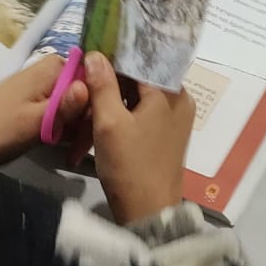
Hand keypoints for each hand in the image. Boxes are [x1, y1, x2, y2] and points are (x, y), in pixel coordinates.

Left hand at [0, 53, 89, 169]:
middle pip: (87, 95)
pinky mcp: (37, 101)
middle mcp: (54, 70)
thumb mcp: (35, 122)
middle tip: (80, 153)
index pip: (96, 82)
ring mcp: (45, 86)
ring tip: (73, 155)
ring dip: (78, 130)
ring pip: (76, 106)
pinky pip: (62, 112)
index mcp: (56, 67)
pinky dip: (65, 130)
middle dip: (88, 124)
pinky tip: (66, 149)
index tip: (96, 136)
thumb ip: (64, 107)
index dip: (99, 109)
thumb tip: (89, 88)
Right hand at [82, 52, 195, 224]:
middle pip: (143, 77)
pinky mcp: (169, 135)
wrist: (149, 211)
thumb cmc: (130, 163)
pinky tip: (105, 115)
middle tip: (86, 79)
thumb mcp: (109, 122)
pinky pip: (147, 112)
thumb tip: (96, 54)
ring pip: (143, 95)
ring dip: (118, 96)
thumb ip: (103, 85)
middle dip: (114, 78)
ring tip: (91, 97)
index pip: (142, 60)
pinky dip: (127, 111)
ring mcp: (177, 119)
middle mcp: (180, 100)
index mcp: (171, 92)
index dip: (115, 56)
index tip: (90, 55)